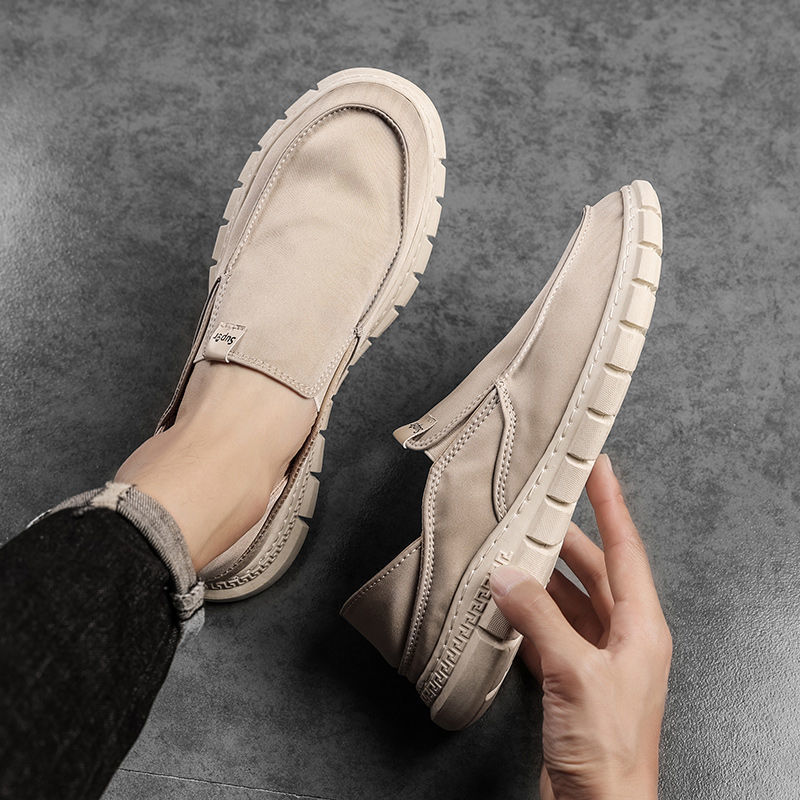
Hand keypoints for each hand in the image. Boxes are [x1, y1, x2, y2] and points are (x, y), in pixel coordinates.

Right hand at [490, 454, 671, 799]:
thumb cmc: (609, 751)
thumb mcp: (575, 673)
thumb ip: (539, 619)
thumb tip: (508, 577)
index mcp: (640, 627)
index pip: (625, 549)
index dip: (612, 505)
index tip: (599, 468)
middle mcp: (622, 637)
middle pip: (592, 571)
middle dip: (565, 540)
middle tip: (538, 507)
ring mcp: (596, 658)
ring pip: (566, 600)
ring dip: (539, 579)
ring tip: (510, 552)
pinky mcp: (570, 680)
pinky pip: (547, 631)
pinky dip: (525, 616)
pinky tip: (503, 604)